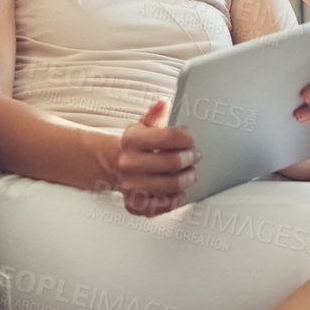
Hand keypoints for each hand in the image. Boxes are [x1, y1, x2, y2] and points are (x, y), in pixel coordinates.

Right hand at [112, 98, 198, 217]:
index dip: (187, 139)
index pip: (170, 137)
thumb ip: (155, 114)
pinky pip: (163, 206)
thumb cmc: (136, 145)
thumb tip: (164, 103)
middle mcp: (129, 163)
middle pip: (174, 162)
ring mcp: (131, 186)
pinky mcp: (134, 204)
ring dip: (187, 179)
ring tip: (189, 173)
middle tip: (194, 157)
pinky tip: (177, 190)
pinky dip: (175, 198)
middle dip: (190, 159)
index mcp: (132, 140)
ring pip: (172, 186)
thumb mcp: (143, 125)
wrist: (115, 165)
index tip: (191, 141)